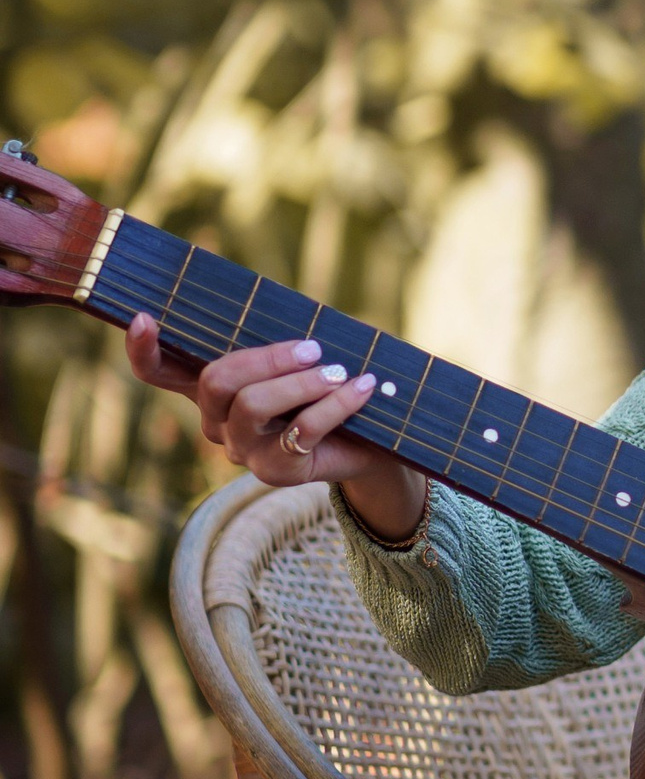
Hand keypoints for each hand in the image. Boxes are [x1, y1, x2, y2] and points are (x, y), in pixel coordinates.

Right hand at [124, 319, 427, 544]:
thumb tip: (280, 306)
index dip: (143, 350)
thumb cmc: (326, 390)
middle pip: (215, 382)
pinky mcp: (278, 472)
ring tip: (338, 370)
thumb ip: (275, 343)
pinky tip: (361, 387)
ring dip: (301, 383)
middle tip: (313, 348)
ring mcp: (244, 451)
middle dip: (266, 358)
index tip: (143, 317)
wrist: (368, 444)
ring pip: (252, 406)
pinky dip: (336, 404)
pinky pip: (301, 430)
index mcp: (212, 391)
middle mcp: (217, 423)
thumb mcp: (297, 362)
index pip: (159, 373)